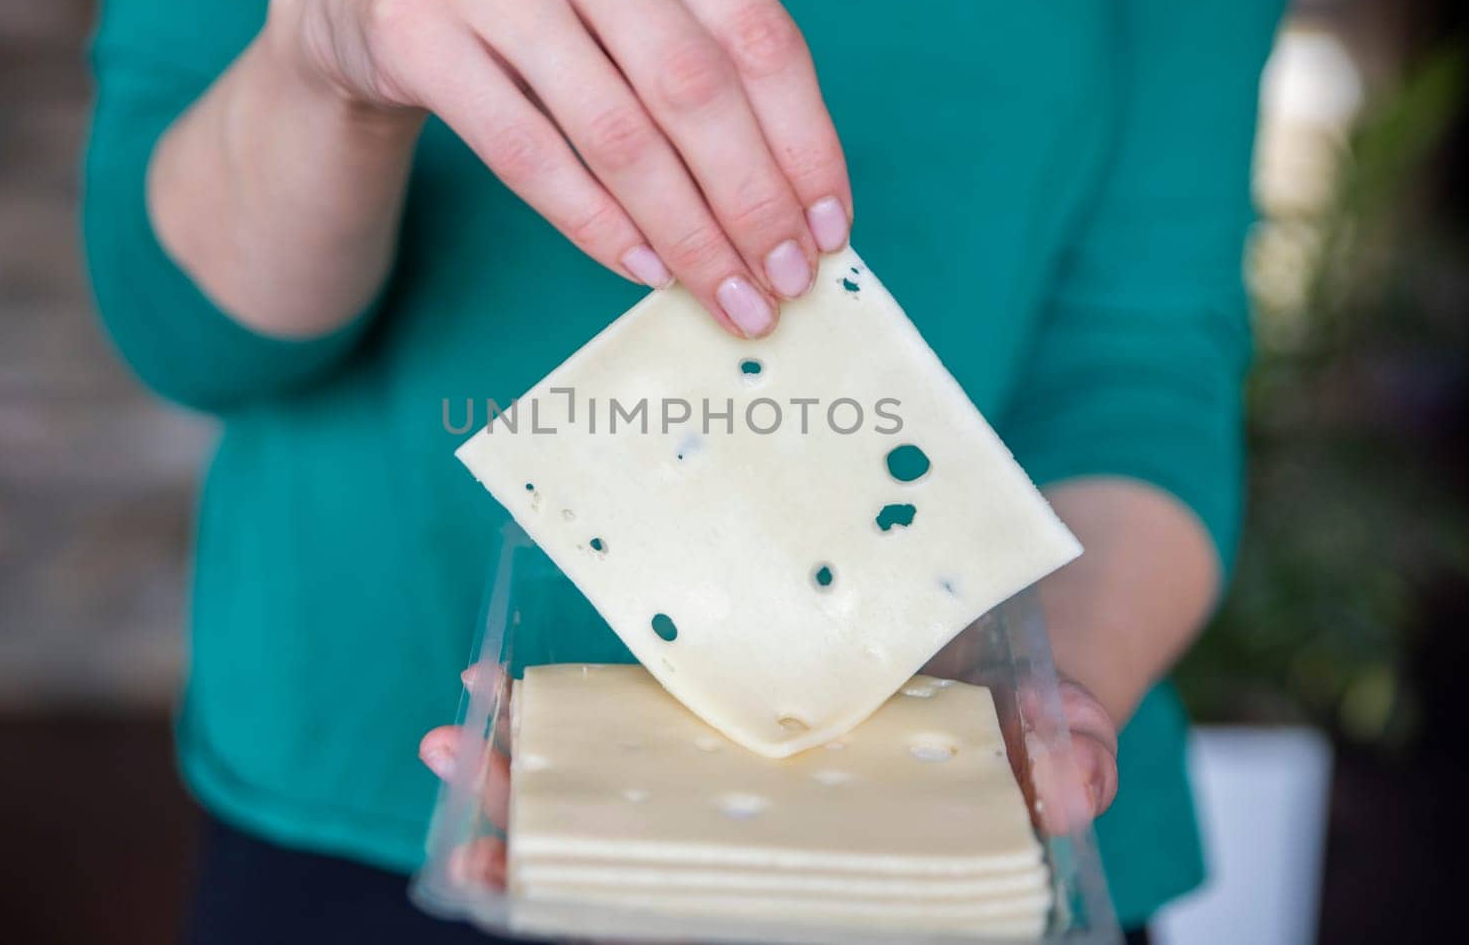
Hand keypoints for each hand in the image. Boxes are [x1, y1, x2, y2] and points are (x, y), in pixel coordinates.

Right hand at [274, 0, 852, 337]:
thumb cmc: (547, 7)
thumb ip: (710, 67)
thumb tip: (800, 208)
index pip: (758, 34)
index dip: (805, 142)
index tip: (829, 228)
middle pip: (694, 88)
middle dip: (751, 203)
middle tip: (782, 284)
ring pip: (617, 132)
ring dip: (684, 233)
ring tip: (723, 295)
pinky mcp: (418, 25)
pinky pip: (531, 155)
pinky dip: (597, 225)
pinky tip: (644, 270)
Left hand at [416, 666, 1118, 890]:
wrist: (1017, 619)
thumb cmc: (1036, 704)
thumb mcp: (1064, 721)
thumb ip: (1069, 753)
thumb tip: (1073, 787)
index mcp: (842, 879)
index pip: (720, 916)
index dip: (617, 919)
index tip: (520, 894)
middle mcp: (775, 846)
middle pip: (640, 876)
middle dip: (540, 855)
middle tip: (465, 818)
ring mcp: (739, 783)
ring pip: (618, 809)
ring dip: (528, 785)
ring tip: (459, 739)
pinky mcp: (723, 722)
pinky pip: (633, 735)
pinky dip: (567, 720)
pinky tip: (508, 682)